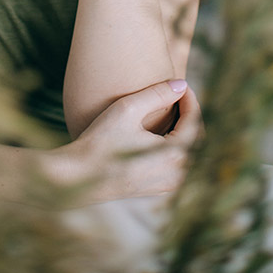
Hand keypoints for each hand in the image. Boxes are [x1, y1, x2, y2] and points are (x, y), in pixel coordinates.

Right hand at [47, 80, 200, 203]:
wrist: (78, 176)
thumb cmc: (100, 141)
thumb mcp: (127, 109)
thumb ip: (157, 94)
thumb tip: (181, 84)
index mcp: (173, 155)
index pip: (194, 121)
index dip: (190, 99)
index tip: (180, 84)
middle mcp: (176, 174)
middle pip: (195, 138)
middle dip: (188, 114)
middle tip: (177, 94)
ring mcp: (167, 184)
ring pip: (187, 152)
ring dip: (182, 130)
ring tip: (169, 109)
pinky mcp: (157, 189)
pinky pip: (175, 164)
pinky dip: (173, 145)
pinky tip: (160, 131)